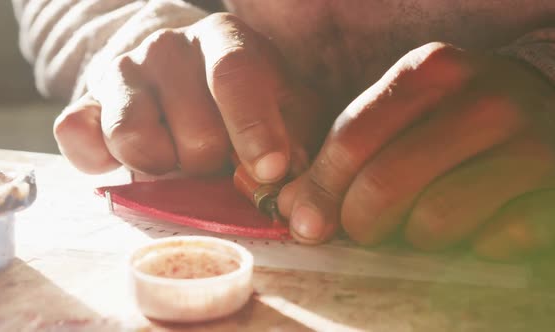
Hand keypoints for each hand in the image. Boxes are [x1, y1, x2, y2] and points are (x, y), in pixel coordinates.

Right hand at [54, 13, 324, 180]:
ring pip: (137, 143)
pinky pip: (79, 139)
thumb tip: (278, 178)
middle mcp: (167, 47)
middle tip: (220, 159)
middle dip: (215, 165)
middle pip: (195, 133)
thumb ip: (296, 139)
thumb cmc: (247, 100)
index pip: (234, 75)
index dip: (253, 128)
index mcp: (224, 39)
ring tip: (181, 158)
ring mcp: (122, 72)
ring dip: (166, 169)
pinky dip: (103, 161)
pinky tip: (134, 161)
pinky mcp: (86, 103)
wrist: (185, 78)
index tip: (269, 171)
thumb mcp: (288, 109)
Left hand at [278, 42, 554, 260]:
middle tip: (365, 229)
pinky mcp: (554, 192)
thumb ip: (348, 152)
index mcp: (431, 71)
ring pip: (433, 222)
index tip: (305, 223)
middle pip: (384, 186)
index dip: (320, 189)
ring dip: (418, 236)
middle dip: (361, 223)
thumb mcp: (403, 116)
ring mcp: (529, 145)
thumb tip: (292, 205)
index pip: (353, 140)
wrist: (547, 116)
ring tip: (426, 220)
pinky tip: (477, 223)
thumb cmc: (457, 121)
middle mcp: (483, 100)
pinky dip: (472, 245)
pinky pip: (488, 243)